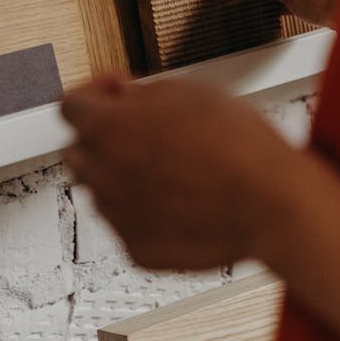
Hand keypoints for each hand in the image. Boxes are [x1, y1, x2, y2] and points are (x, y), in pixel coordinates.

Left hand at [62, 74, 300, 270]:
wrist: (269, 202)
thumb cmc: (237, 143)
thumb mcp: (188, 90)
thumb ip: (141, 93)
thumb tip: (124, 99)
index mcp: (108, 128)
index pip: (70, 104)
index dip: (94, 91)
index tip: (115, 92)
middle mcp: (102, 173)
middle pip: (78, 150)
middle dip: (103, 135)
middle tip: (142, 128)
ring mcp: (118, 216)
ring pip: (102, 188)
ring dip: (123, 173)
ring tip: (172, 165)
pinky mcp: (138, 250)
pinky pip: (128, 223)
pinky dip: (145, 209)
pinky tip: (183, 196)